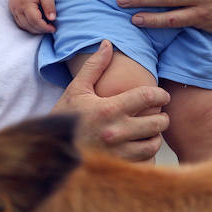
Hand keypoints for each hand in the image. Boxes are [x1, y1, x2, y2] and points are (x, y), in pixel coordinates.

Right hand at [9, 0, 55, 33]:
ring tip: (44, 27)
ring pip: (23, 26)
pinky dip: (28, 26)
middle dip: (40, 30)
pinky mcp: (12, 9)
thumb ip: (49, 4)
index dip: (45, 27)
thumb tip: (52, 19)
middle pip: (28, 26)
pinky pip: (19, 22)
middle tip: (51, 28)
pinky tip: (36, 24)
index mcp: (25, 3)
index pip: (35, 21)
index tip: (54, 28)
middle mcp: (17, 8)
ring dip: (34, 29)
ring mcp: (13, 9)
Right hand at [52, 41, 169, 161]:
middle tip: (158, 113)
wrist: (48, 151)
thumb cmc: (63, 119)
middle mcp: (116, 132)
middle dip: (162, 117)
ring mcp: (118, 153)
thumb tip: (107, 43)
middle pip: (157, 123)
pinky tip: (140, 146)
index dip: (161, 94)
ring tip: (150, 131)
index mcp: (108, 109)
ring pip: (154, 144)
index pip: (147, 97)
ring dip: (156, 137)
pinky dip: (147, 154)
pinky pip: (144, 162)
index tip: (162, 95)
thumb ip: (94, 67)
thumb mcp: (76, 90)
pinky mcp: (117, 168)